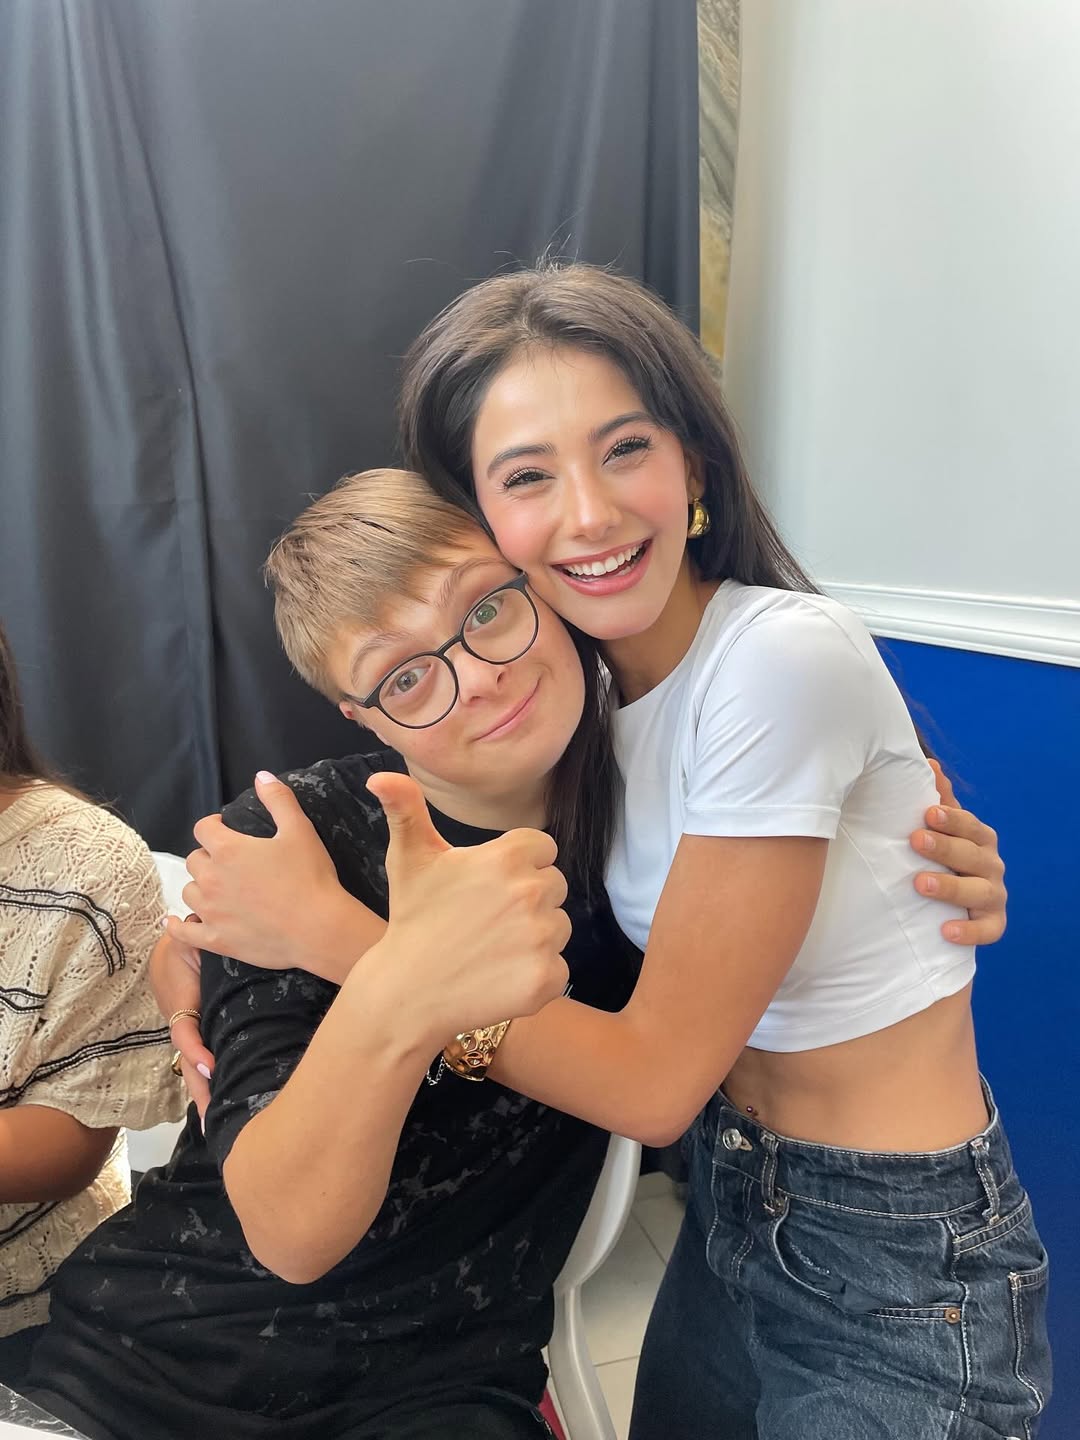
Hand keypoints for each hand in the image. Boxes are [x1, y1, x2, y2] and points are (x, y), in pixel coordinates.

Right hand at [149, 934, 213, 1118]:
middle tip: (211, 1121)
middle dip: (201, 1090)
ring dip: (204, 1093)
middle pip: (189, 1063)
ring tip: (214, 1125)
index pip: (185, 1034)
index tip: (210, 1067)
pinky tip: (219, 1097)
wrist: (176, 946)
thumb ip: (190, 940)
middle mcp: (184, 1024)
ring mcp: (190, 1031)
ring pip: (194, 1067)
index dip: (196, 1052)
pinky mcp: (199, 1031)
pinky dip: (210, 1078)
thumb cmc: (186, 946)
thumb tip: (191, 931)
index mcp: (182, 1005)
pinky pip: (203, 1058)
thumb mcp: (187, 944)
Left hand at [165, 773, 371, 981]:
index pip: (203, 828)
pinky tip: (175, 922)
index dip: (213, 825)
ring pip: (190, 892)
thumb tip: (261, 776)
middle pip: (194, 860)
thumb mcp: (300, 829)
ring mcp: (210, 912)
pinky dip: (178, 926)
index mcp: (228, 850)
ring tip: (217, 889)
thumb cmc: (310, 877)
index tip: (224, 828)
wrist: (318, 928)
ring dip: (200, 887)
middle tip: (229, 862)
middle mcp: (211, 879)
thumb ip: (278, 799)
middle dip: (208, 856)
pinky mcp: (215, 940)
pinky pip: (184, 932)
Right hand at [365, 771, 570, 1041]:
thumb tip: (381, 775)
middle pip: (555, 886)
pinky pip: (558, 969)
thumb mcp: (409, 859)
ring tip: (492, 948)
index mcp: (507, 858)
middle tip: (487, 919)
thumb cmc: (412, 919)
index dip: (519, 865)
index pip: (543, 849)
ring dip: (535, 937)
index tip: (489, 886)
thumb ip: (406, 809)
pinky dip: (535, 975)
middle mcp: (531, 893)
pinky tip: (500, 976)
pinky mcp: (547, 978)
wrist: (407, 993)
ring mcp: (542, 938)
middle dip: (529, 900)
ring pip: (559, 927)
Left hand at [910, 759, 1006, 945]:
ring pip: (979, 891)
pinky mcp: (992, 923)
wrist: (947, 901)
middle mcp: (990, 864)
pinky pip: (988, 930)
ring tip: (920, 883)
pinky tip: (946, 931)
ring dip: (951, 887)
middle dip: (945, 847)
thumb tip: (929, 763)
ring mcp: (993, 894)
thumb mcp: (939, 829)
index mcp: (978, 837)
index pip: (970, 825)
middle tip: (916, 840)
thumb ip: (938, 799)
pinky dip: (970, 932)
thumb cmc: (941, 855)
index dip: (952, 819)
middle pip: (973, 854)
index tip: (928, 812)